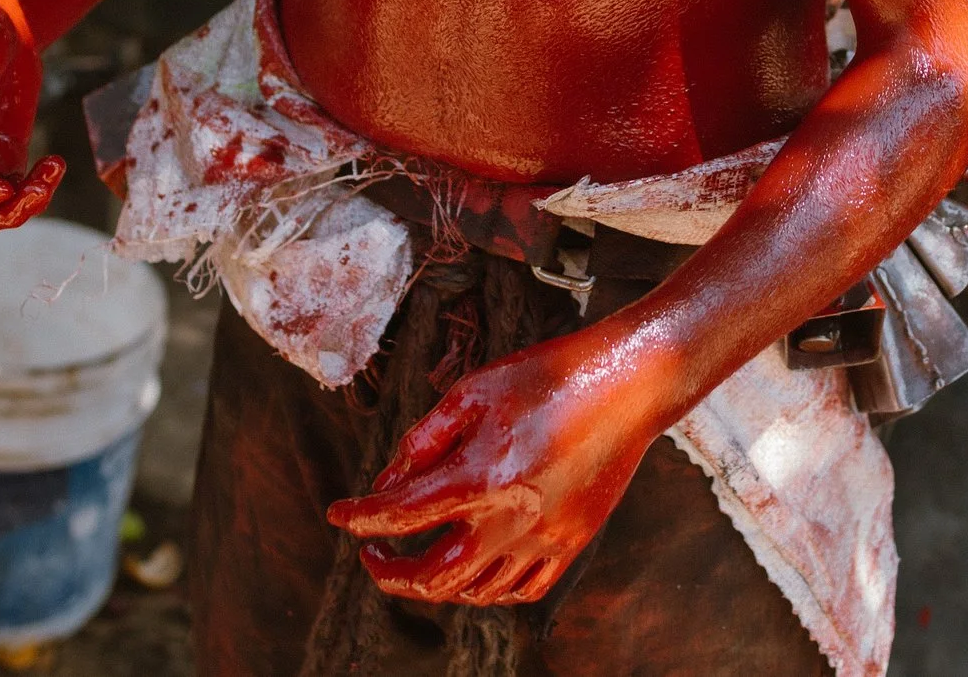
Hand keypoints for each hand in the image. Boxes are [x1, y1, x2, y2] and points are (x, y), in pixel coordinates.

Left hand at [327, 326, 662, 606]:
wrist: (629, 383)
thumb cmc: (550, 375)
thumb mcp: (474, 389)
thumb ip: (425, 438)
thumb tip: (390, 479)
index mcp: (481, 477)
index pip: (400, 516)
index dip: (359, 517)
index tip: (338, 514)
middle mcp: (512, 520)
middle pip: (432, 577)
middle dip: (390, 573)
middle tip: (372, 554)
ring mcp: (546, 539)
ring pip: (476, 593)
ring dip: (435, 586)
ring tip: (418, 560)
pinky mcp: (572, 542)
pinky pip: (523, 590)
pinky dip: (488, 591)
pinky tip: (474, 569)